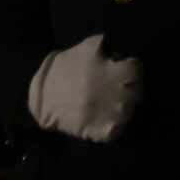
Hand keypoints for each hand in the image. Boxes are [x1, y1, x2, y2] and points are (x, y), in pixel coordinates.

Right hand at [27, 33, 141, 142]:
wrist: (42, 94)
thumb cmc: (66, 68)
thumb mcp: (88, 47)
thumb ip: (110, 47)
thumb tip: (124, 55)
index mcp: (110, 72)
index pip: (137, 70)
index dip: (132, 67)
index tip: (124, 69)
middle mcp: (113, 95)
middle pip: (138, 92)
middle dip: (130, 87)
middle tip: (118, 86)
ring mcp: (108, 116)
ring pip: (130, 112)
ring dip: (123, 106)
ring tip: (110, 101)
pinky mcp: (99, 132)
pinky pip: (118, 130)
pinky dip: (115, 124)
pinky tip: (105, 116)